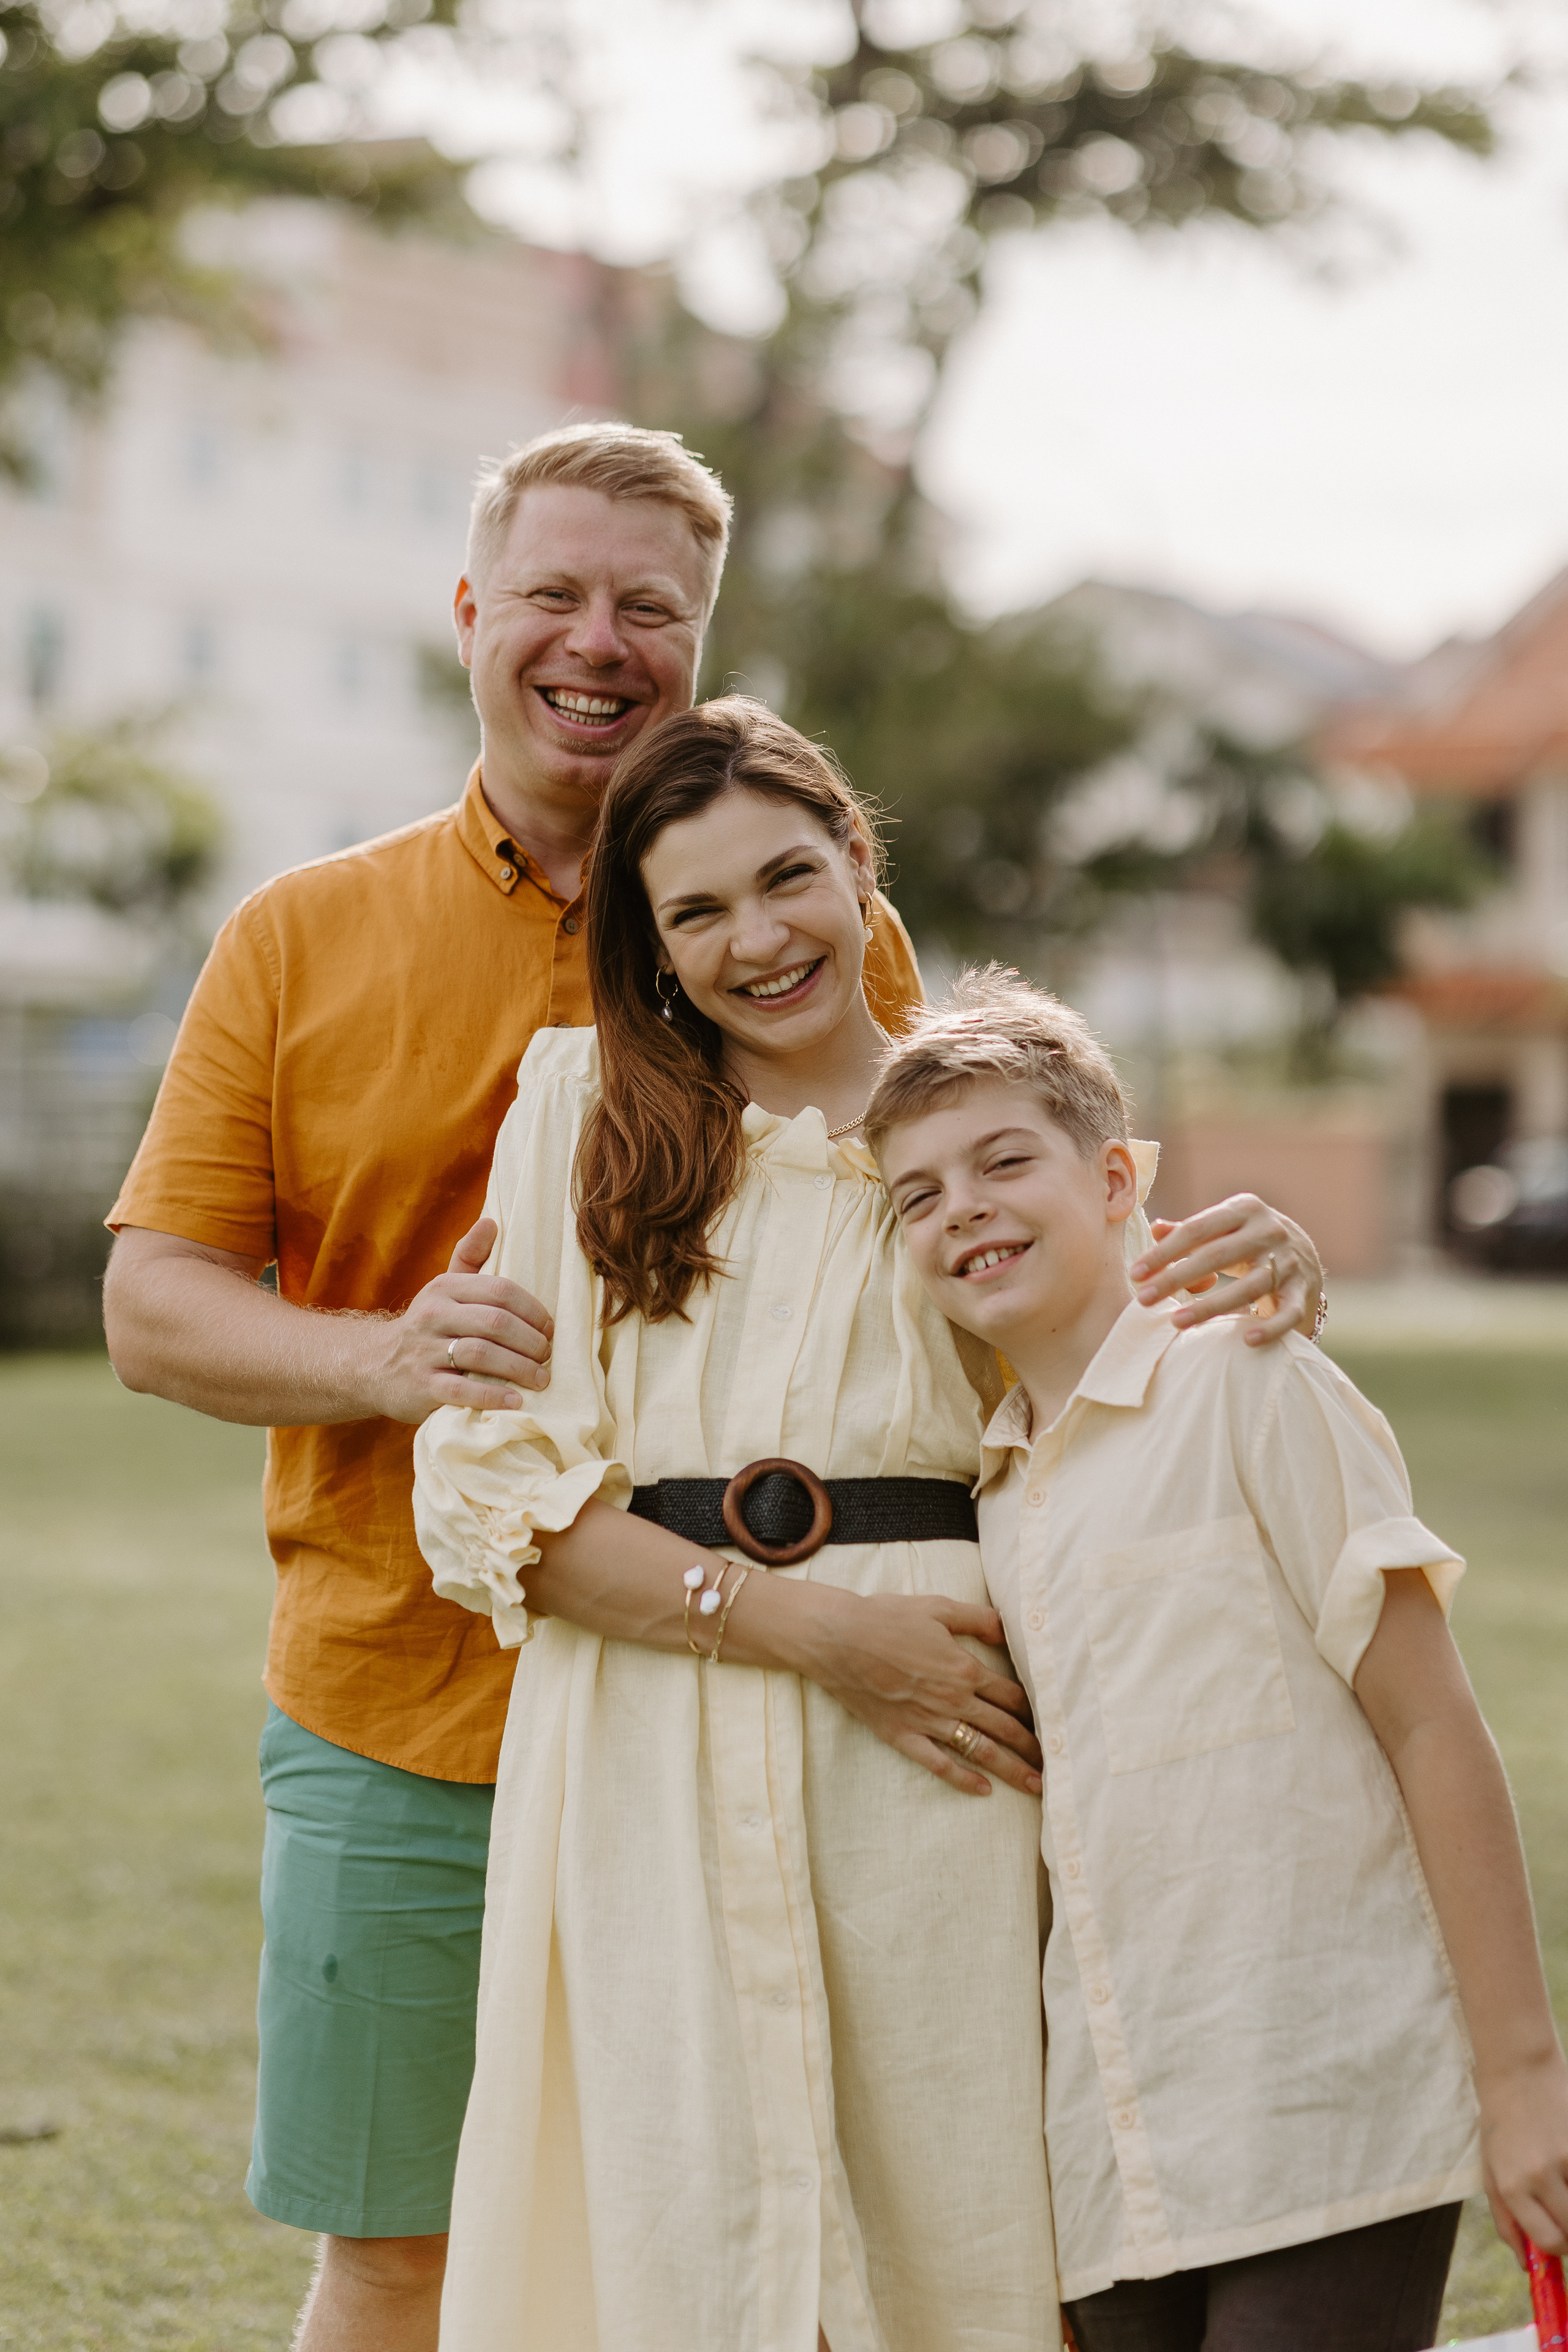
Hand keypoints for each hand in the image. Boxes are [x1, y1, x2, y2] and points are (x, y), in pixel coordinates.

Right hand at [368, 1218, 553, 1422]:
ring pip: (481, 1354)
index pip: (501, 1291)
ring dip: (519, 1368)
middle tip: (548, 1356)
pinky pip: (461, 1390)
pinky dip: (493, 1396)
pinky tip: (515, 1401)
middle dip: (531, 1341)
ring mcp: (424, 1352)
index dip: (533, 1311)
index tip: (550, 1330)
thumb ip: (469, 1255)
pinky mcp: (421, 1387)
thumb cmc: (427, 1325)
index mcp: (445, 1288)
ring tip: (541, 1378)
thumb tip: (491, 1221)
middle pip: (495, 1322)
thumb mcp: (443, 1287)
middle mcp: (433, 1315)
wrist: (373, 1366)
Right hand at [800, 1588, 1043, 1797]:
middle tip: (1058, 1764)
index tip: (1055, 1721)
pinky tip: (983, 1791)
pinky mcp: (903, 1736)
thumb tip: (1009, 1628)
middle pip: (1005, 1728)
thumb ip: (978, 1619)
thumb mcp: (938, 1608)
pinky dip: (963, 1779)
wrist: (837, 1638)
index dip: (1037, 1709)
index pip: (1012, 1695)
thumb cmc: (886, 1617)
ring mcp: (928, 1721)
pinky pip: (939, 1764)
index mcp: (964, 1668)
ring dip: (1011, 1770)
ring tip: (1036, 1786)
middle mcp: (953, 1700)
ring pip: (980, 1751)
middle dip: (1033, 1747)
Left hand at [1130, 1198, 1323, 1345]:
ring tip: (1176, 1322)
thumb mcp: (1223, 1228)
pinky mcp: (1302, 1291)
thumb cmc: (1248, 1242)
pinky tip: (1247, 1340)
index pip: (1197, 1229)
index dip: (1164, 1252)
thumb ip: (1191, 1230)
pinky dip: (1270, 1328)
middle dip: (1176, 1278)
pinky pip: (1288, 1313)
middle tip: (1144, 1300)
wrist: (1306, 1256)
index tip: (1136, 1273)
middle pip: (1216, 1256)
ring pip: (1249, 1286)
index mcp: (1244, 1209)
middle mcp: (1269, 1231)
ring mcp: (1289, 1261)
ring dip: (1210, 1306)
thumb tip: (1156, 1229)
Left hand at [1480, 2050, 1567, 2263]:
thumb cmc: (1501, 2123)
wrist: (1518, 2067)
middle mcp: (1540, 2174)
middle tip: (1560, 2205)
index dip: (1558, 2248)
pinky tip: (1564, 2155)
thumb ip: (1506, 2220)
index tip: (1557, 2239)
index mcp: (1512, 2185)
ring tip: (1561, 2179)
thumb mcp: (1491, 2171)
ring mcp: (1567, 2157)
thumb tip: (1526, 2265)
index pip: (1550, 2243)